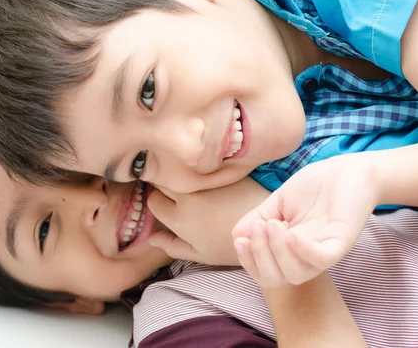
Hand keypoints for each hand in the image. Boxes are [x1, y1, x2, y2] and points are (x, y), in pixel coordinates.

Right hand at [147, 177, 269, 265]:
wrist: (268, 228)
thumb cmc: (233, 246)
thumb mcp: (202, 254)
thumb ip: (173, 246)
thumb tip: (150, 239)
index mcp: (180, 219)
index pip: (152, 201)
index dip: (157, 202)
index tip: (165, 203)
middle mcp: (188, 196)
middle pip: (162, 180)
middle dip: (165, 182)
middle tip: (175, 188)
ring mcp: (204, 180)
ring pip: (180, 167)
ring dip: (180, 170)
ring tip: (189, 178)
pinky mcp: (221, 169)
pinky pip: (202, 162)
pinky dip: (201, 165)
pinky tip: (207, 171)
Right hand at [233, 154, 378, 286]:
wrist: (348, 169)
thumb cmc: (314, 186)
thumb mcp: (277, 202)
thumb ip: (256, 218)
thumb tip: (237, 235)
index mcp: (289, 251)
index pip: (265, 272)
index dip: (248, 261)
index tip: (240, 239)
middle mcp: (305, 256)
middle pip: (276, 279)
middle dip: (259, 256)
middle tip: (258, 226)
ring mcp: (323, 250)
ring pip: (296, 275)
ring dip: (276, 253)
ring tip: (272, 224)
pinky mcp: (341, 242)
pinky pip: (320, 260)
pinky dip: (302, 251)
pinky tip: (290, 233)